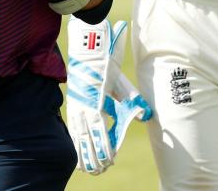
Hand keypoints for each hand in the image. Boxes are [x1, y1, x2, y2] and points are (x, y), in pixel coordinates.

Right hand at [66, 19, 151, 174]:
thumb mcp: (120, 81)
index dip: (104, 147)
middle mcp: (82, 107)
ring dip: (83, 153)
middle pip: (86, 138)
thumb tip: (146, 116)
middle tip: (101, 170)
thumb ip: (132, 99)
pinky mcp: (72, 104)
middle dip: (93, 156)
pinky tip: (78, 151)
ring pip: (77, 136)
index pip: (99, 131)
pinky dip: (76, 142)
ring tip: (88, 168)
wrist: (88, 46)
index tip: (110, 160)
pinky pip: (72, 128)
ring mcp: (74, 106)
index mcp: (94, 102)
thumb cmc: (106, 64)